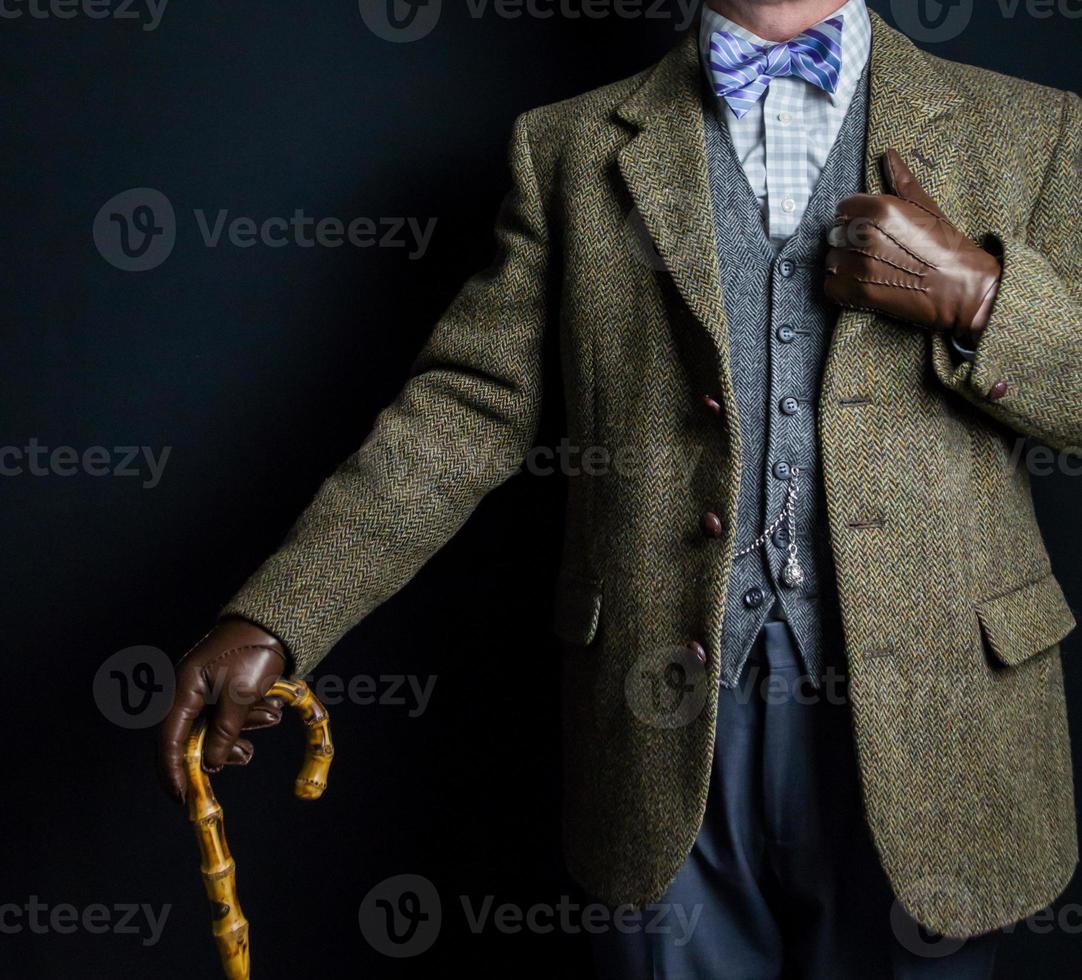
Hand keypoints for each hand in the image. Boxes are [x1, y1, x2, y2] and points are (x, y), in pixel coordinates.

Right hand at [158, 617, 287, 804]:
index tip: (183, 798)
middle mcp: (186, 691)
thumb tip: (208, 764)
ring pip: (213, 727)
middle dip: (220, 747)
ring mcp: (202, 689)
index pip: (168, 741)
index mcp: (182, 690)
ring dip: (241, 729)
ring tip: (270, 716)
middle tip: (245, 755)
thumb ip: (223, 732)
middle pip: (190, 737)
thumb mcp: (241, 696)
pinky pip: (226, 714)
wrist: (274, 624)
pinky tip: (270, 711)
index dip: (173, 772)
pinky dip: (246, 718)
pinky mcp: (219, 688)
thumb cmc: (253, 653)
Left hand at [824, 149, 1001, 343]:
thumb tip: (888, 154)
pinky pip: (831, 286)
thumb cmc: (947, 246)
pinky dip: (842, 287)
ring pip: (832, 259)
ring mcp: (858, 265)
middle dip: (850, 241)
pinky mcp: (856, 293)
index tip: (871, 227)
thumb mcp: (926, 207)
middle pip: (836, 233)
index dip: (856, 217)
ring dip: (845, 264)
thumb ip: (902, 180)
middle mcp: (865, 235)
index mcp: (879, 210)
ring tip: (870, 268)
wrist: (962, 289)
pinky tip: (863, 285)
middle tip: (874, 250)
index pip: (844, 207)